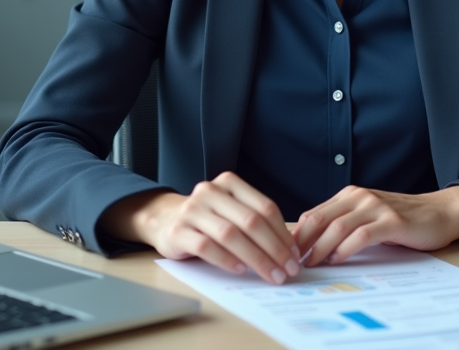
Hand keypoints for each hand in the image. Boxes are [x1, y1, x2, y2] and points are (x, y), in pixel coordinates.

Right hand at [103, 172, 301, 283]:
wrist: (163, 219)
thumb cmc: (207, 219)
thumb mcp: (231, 211)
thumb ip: (255, 222)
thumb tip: (290, 249)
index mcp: (229, 183)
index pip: (265, 207)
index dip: (283, 233)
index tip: (295, 255)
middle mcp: (210, 192)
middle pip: (251, 221)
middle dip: (274, 249)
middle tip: (288, 270)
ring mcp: (192, 210)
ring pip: (230, 234)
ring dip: (255, 258)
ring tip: (270, 274)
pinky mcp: (178, 231)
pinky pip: (206, 247)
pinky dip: (226, 259)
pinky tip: (240, 270)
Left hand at [292, 185, 458, 266]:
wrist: (440, 212)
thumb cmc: (403, 219)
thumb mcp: (368, 216)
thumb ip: (344, 223)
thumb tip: (311, 245)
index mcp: (350, 195)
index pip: (314, 214)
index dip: (297, 236)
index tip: (286, 255)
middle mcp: (359, 197)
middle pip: (319, 219)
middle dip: (302, 243)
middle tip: (293, 263)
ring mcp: (376, 207)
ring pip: (337, 227)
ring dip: (320, 248)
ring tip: (311, 264)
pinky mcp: (391, 221)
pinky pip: (361, 235)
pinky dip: (345, 249)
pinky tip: (337, 260)